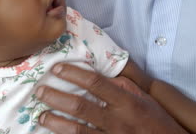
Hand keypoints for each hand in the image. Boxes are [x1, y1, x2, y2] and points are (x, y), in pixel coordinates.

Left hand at [35, 63, 187, 133]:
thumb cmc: (156, 120)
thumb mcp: (144, 98)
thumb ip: (121, 85)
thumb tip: (98, 71)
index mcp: (126, 101)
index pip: (96, 83)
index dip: (74, 74)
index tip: (57, 68)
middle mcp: (117, 120)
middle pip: (81, 106)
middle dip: (56, 97)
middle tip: (40, 91)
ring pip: (78, 129)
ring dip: (56, 122)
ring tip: (42, 115)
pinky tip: (54, 133)